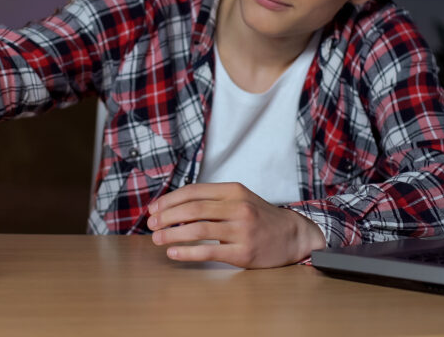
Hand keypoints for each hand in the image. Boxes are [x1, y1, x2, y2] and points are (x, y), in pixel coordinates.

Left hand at [147, 182, 325, 267]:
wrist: (293, 235)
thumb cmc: (259, 217)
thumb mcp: (239, 198)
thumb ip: (212, 200)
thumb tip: (173, 208)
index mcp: (234, 191)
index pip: (194, 191)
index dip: (169, 200)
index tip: (153, 209)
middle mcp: (238, 208)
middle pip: (193, 209)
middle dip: (166, 216)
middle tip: (151, 225)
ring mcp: (242, 230)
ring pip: (198, 229)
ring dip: (172, 234)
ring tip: (157, 239)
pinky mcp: (243, 252)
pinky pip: (209, 251)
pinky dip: (187, 252)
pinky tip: (173, 253)